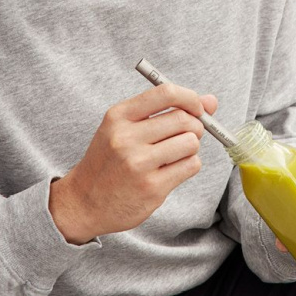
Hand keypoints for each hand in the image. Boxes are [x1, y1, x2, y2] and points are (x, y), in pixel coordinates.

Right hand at [49, 84, 217, 243]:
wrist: (84, 202)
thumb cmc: (110, 161)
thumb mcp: (125, 128)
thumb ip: (166, 111)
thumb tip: (211, 101)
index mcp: (118, 116)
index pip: (165, 93)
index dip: (191, 98)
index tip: (198, 107)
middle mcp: (126, 137)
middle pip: (184, 119)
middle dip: (195, 126)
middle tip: (185, 136)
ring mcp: (139, 164)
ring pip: (191, 143)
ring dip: (190, 148)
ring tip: (173, 155)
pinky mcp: (152, 188)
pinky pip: (191, 166)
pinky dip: (188, 166)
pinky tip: (171, 170)